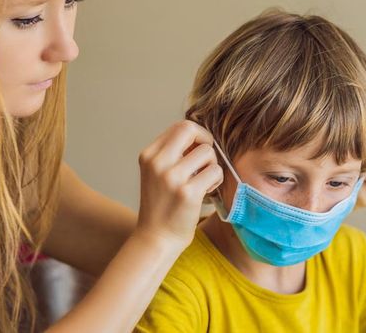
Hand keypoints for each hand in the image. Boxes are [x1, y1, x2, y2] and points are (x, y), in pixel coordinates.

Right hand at [136, 121, 222, 246]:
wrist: (156, 238)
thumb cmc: (162, 206)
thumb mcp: (157, 174)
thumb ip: (172, 154)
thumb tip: (200, 137)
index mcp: (149, 155)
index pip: (179, 127)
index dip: (196, 135)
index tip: (197, 151)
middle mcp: (158, 163)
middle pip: (191, 130)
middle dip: (206, 141)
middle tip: (206, 160)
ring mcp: (172, 178)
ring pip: (207, 152)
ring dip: (213, 166)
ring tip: (204, 181)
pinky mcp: (188, 193)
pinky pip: (215, 171)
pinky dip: (216, 180)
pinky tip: (207, 191)